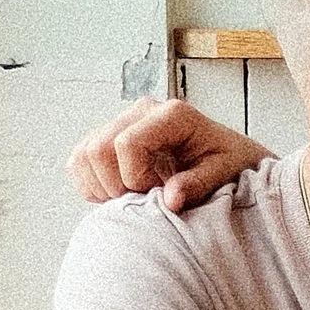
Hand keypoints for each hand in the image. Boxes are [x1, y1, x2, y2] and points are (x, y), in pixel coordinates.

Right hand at [68, 98, 263, 210]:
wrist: (228, 157)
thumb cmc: (229, 163)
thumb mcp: (225, 173)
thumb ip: (198, 184)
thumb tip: (170, 199)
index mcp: (173, 114)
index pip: (127, 143)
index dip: (134, 178)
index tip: (157, 194)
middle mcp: (142, 110)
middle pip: (97, 148)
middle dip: (115, 185)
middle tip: (144, 199)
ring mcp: (123, 122)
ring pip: (83, 154)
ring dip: (102, 185)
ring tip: (135, 196)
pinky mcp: (109, 136)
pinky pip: (79, 160)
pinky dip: (93, 184)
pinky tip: (122, 193)